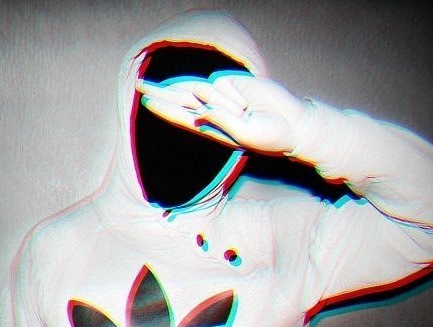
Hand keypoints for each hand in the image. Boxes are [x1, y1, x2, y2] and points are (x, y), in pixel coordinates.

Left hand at [136, 71, 307, 153]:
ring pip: (201, 91)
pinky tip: (246, 105)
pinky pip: (220, 85)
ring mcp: (222, 96)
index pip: (181, 116)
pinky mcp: (234, 82)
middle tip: (140, 85)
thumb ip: (221, 122)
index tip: (147, 101)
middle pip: (180, 97)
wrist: (292, 125)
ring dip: (218, 104)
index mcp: (211, 128)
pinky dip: (231, 97)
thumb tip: (200, 109)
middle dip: (161, 92)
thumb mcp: (242, 137)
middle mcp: (212, 110)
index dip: (164, 109)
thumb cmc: (269, 137)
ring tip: (242, 113)